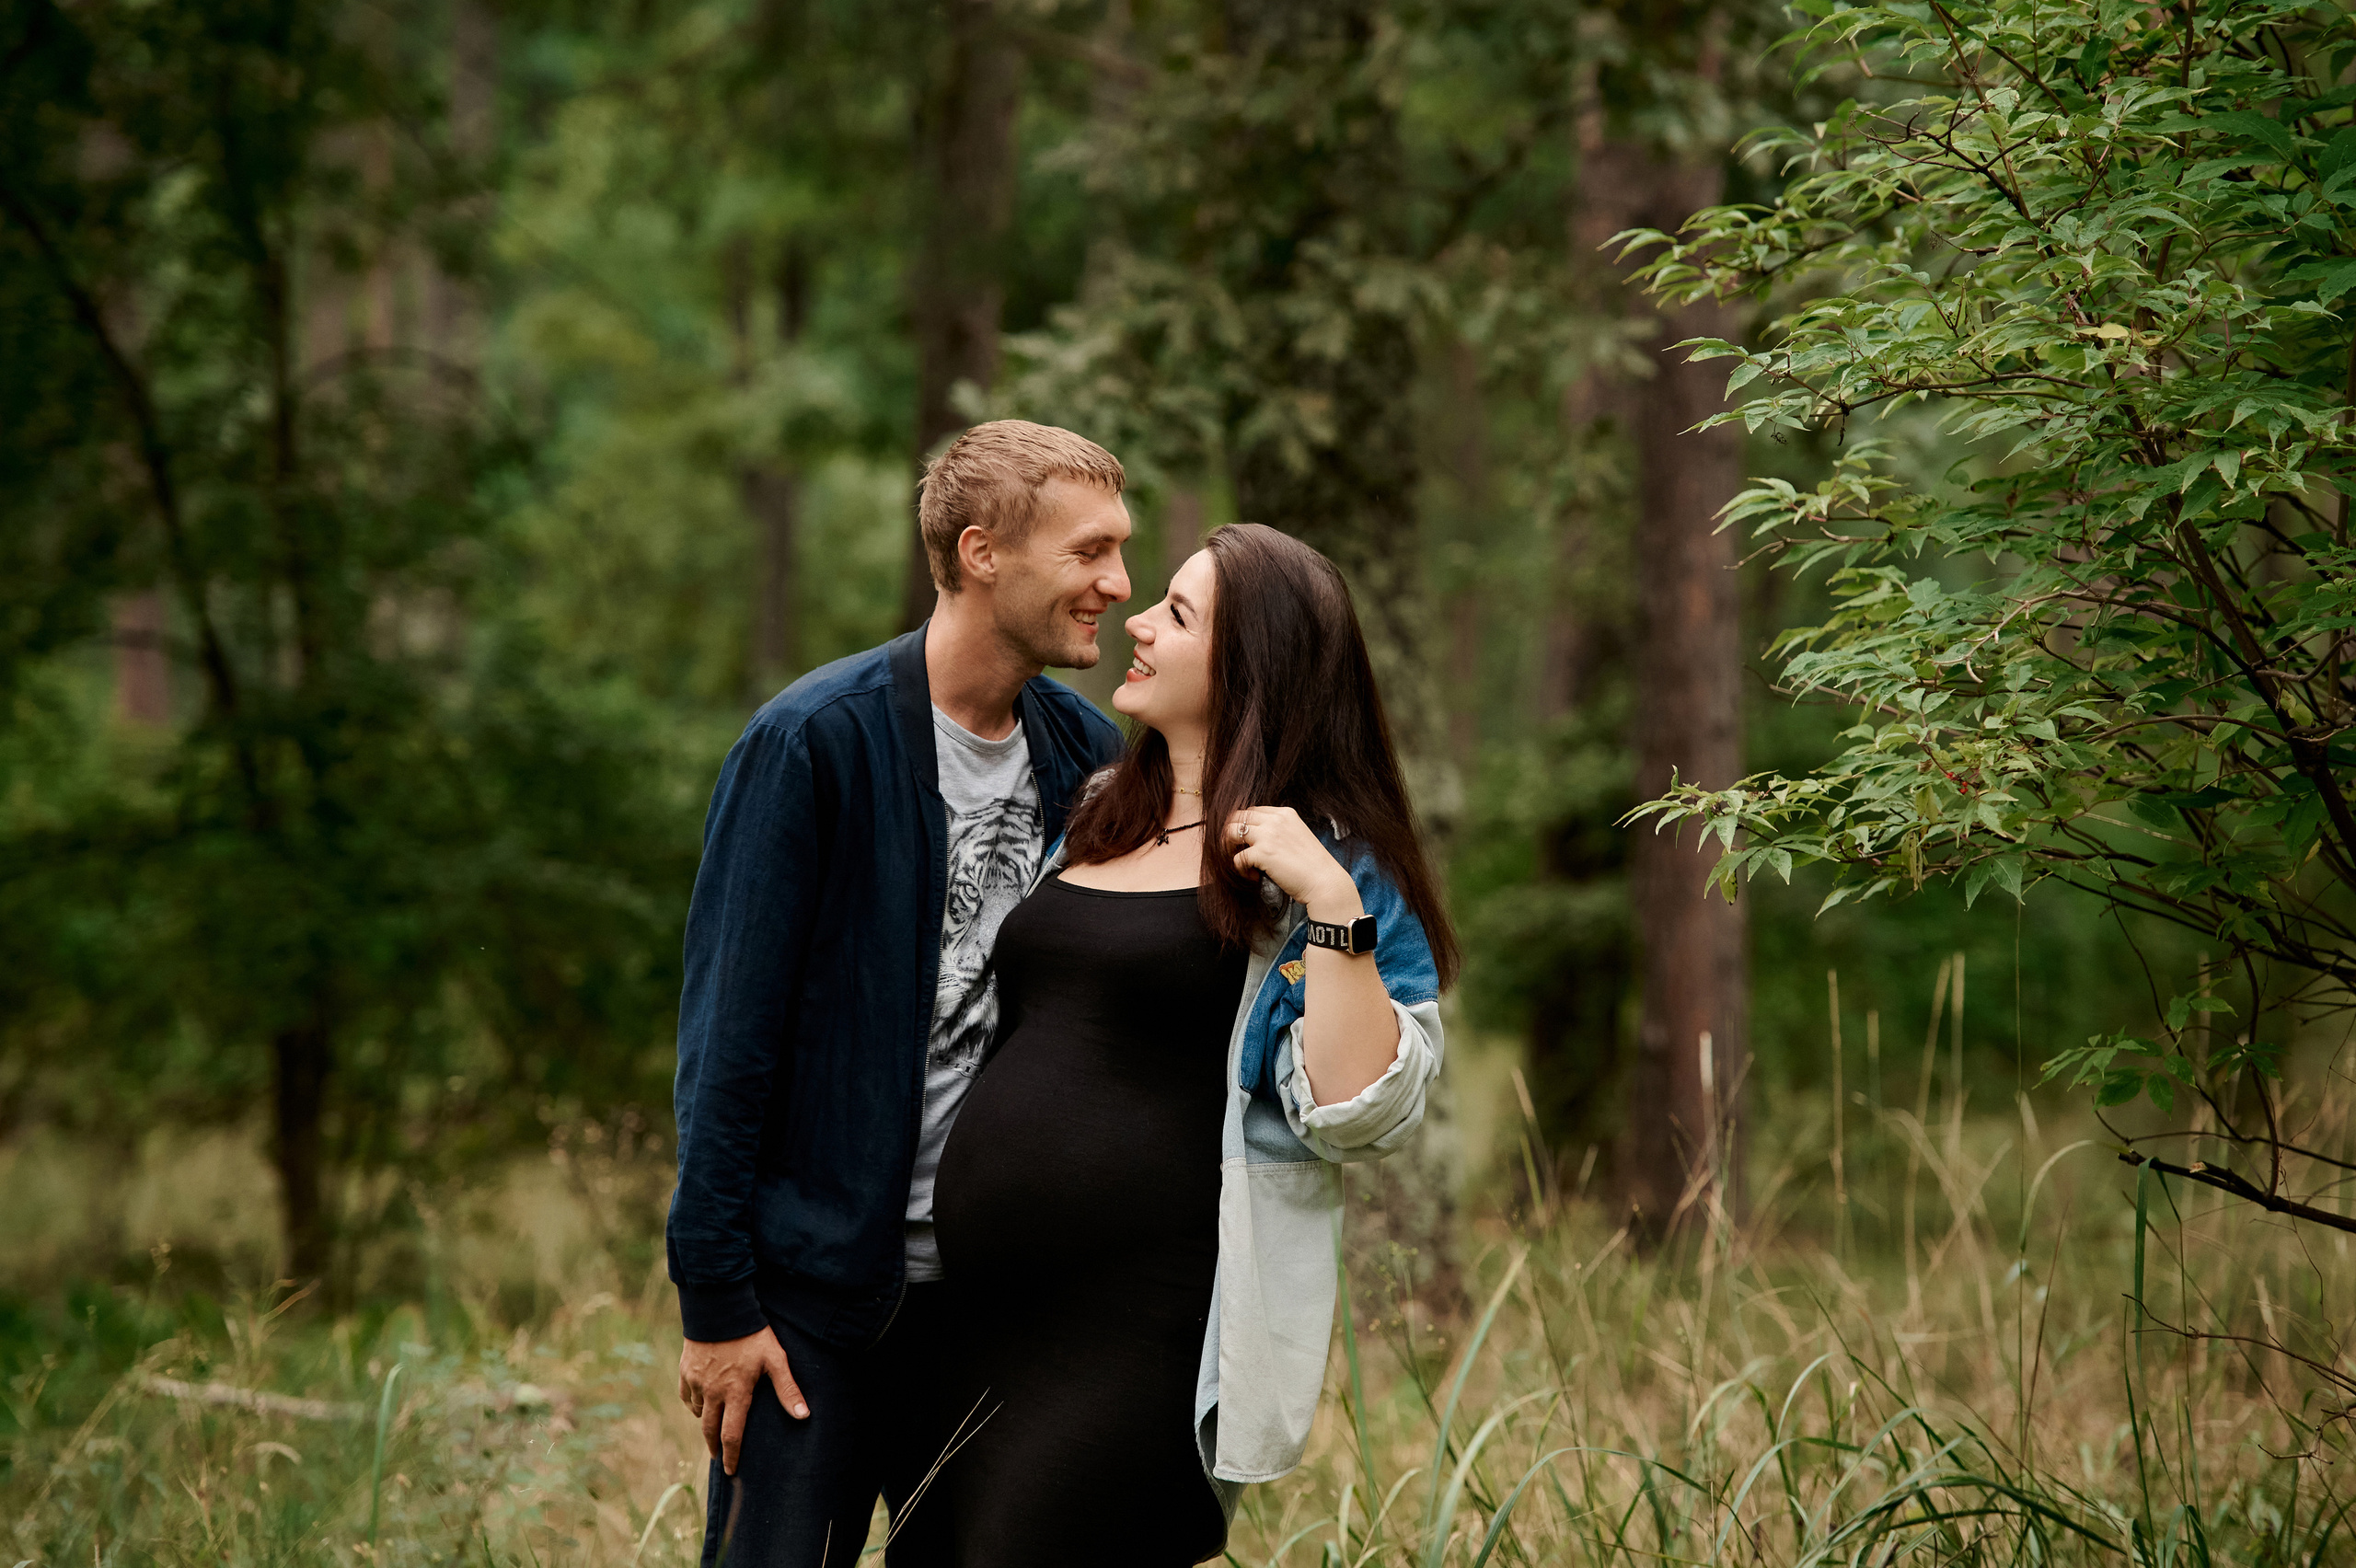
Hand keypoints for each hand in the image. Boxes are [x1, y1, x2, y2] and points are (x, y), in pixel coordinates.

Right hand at [678, 1326, 806, 1474]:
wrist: (720, 1309)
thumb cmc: (753, 1334)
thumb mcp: (775, 1360)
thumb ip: (787, 1389)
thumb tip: (803, 1416)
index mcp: (735, 1393)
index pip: (732, 1435)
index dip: (732, 1456)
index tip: (731, 1472)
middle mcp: (712, 1392)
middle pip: (710, 1429)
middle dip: (715, 1446)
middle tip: (718, 1457)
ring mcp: (696, 1382)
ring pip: (697, 1411)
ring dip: (705, 1422)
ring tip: (713, 1426)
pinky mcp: (685, 1370)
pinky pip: (686, 1395)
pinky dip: (692, 1403)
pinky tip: (699, 1402)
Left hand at [1227, 806, 1358, 914]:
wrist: (1324, 882)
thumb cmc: (1313, 866)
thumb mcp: (1298, 836)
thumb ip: (1280, 831)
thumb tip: (1256, 839)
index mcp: (1285, 813)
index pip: (1252, 811)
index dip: (1244, 825)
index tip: (1245, 841)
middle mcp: (1275, 820)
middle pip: (1237, 817)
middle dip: (1231, 833)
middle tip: (1236, 850)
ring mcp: (1267, 835)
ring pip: (1230, 832)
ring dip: (1229, 848)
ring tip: (1241, 862)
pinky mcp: (1262, 853)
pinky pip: (1237, 858)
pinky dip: (1241, 869)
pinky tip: (1254, 876)